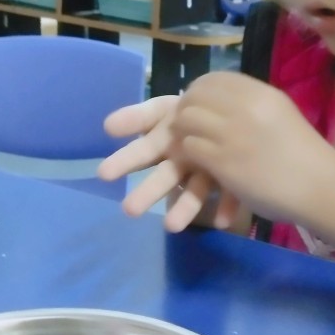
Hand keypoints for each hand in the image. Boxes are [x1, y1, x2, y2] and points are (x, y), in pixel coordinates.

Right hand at [98, 95, 239, 230]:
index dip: (125, 158)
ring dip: (185, 208)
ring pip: (194, 190)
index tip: (103, 173)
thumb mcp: (165, 108)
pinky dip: (226, 205)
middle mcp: (183, 156)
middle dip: (147, 192)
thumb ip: (139, 116)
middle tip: (128, 210)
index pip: (142, 146)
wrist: (229, 117)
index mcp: (166, 135)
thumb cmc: (192, 111)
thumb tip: (107, 125)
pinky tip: (223, 221)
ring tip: (172, 226)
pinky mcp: (230, 179)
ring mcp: (206, 170)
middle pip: (164, 175)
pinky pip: (230, 193)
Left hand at [171, 70, 334, 223]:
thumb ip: (255, 106)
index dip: (199, 90)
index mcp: (262, 93)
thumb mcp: (282, 116)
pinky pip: (190, 147)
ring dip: (182, 132)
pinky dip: (185, 153)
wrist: (324, 189)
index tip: (199, 106)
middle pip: (196, 95)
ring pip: (187, 119)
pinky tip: (193, 163)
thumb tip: (226, 102)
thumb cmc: (306, 158)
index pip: (215, 78)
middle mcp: (246, 107)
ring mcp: (233, 134)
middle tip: (186, 127)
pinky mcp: (224, 162)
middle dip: (185, 109)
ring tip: (187, 145)